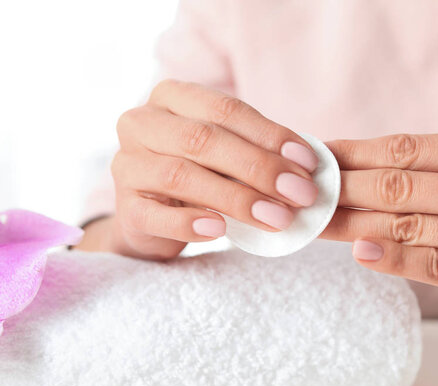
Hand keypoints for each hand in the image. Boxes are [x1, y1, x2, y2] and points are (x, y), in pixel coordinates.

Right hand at [79, 80, 318, 259]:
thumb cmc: (201, 174)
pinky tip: (221, 230)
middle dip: (260, 168)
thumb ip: (258, 152)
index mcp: (171, 98)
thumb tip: (305, 169)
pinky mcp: (124, 207)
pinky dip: (190, 223)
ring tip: (276, 218)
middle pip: (204, 140)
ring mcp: (127, 165)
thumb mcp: (227, 153)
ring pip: (182, 176)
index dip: (270, 135)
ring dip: (236, 198)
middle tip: (300, 194)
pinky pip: (155, 215)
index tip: (308, 162)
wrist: (153, 215)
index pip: (225, 110)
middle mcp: (142, 123)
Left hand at [323, 120, 437, 310]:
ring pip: (407, 225)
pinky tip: (359, 251)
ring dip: (352, 224)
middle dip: (343, 188)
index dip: (356, 153)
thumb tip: (375, 163)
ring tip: (316, 220)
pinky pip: (432, 265)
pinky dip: (392, 258)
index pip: (405, 149)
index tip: (321, 156)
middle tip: (305, 190)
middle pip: (398, 186)